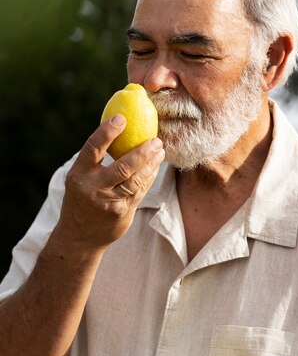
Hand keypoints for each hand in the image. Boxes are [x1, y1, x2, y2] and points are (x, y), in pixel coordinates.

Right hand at [58, 114, 164, 248]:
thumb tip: (117, 129)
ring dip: (151, 164)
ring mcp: (108, 202)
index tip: (122, 118)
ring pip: (135, 180)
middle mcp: (93, 188)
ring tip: (160, 150)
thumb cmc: (81, 198)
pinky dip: (149, 177)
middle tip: (155, 140)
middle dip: (142, 152)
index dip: (107, 132)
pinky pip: (140, 191)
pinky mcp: (122, 213)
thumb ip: (94, 160)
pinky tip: (156, 167)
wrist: (79, 237)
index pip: (93, 148)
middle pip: (122, 167)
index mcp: (79, 174)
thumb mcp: (79, 179)